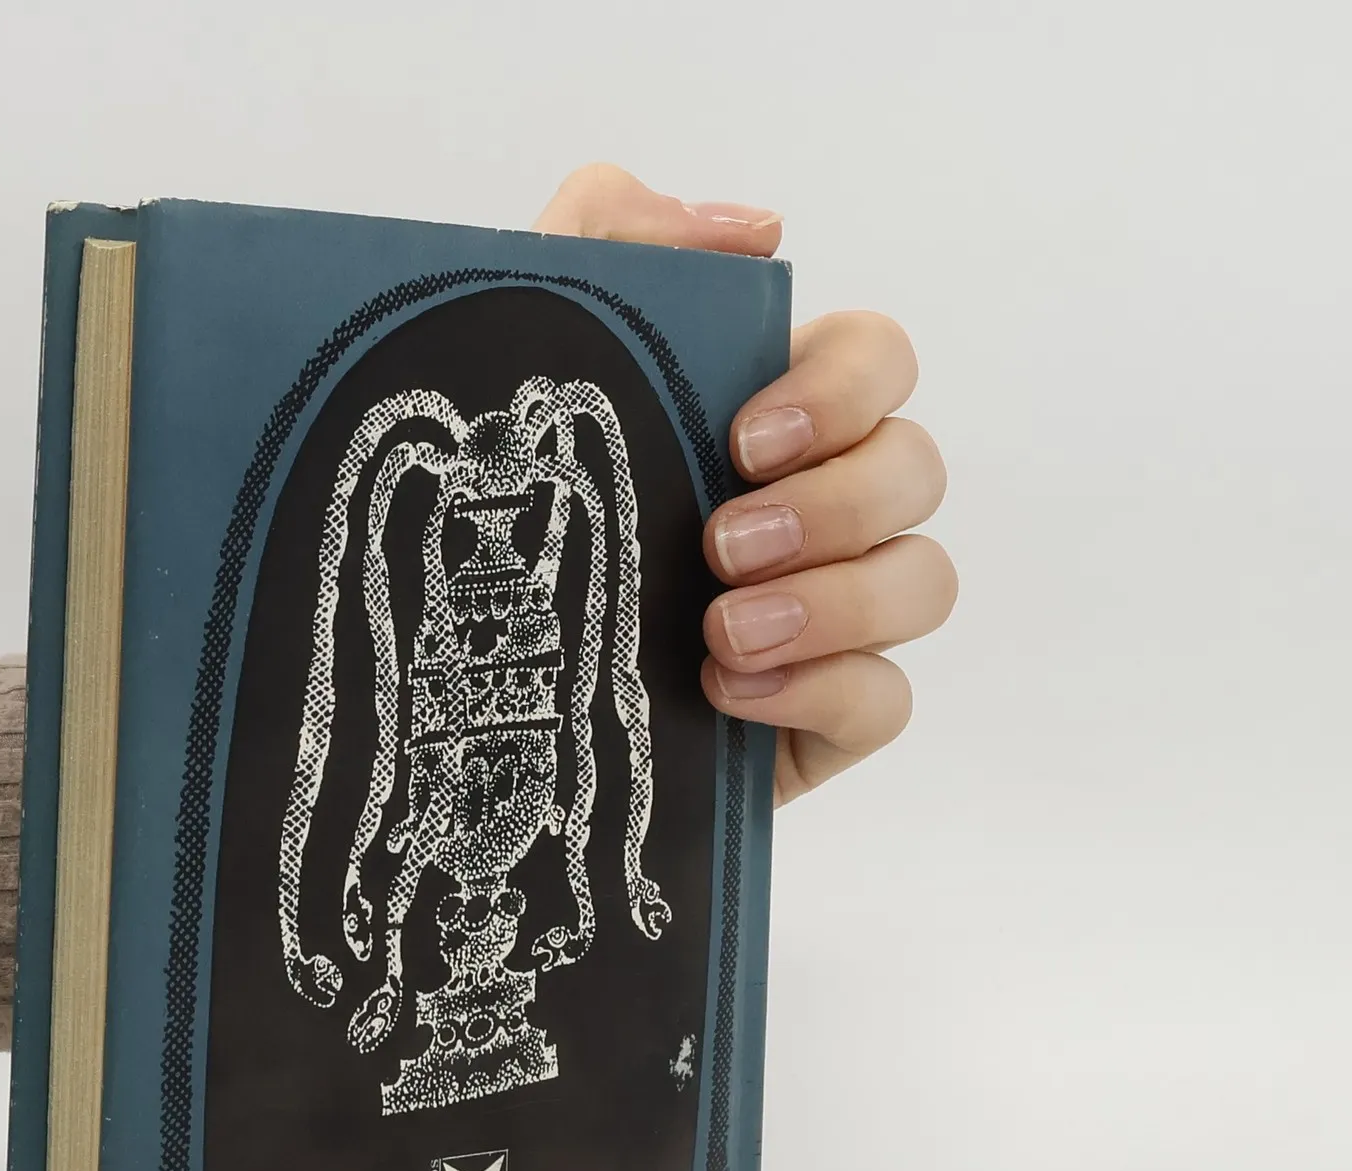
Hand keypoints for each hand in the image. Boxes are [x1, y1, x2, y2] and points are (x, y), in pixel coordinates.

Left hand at [536, 165, 955, 804]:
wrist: (471, 690)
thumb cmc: (504, 522)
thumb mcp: (516, 357)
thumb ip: (607, 237)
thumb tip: (757, 229)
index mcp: (767, 420)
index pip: (877, 361)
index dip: (843, 389)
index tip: (745, 439)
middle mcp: (819, 509)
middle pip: (916, 469)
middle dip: (834, 505)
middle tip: (722, 546)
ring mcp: (832, 618)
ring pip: (924, 582)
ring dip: (838, 603)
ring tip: (723, 631)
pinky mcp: (822, 716)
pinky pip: (887, 700)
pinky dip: (823, 692)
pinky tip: (731, 694)